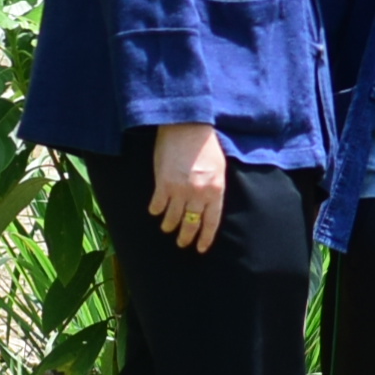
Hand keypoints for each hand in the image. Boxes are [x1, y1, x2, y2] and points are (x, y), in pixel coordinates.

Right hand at [144, 122, 226, 251]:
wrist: (187, 126)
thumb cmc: (206, 145)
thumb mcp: (219, 168)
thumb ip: (214, 187)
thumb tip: (209, 204)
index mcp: (216, 191)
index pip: (211, 222)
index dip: (205, 237)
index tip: (200, 248)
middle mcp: (199, 194)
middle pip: (191, 224)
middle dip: (186, 237)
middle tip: (182, 243)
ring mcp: (180, 190)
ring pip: (172, 218)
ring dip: (169, 225)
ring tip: (167, 228)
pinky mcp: (163, 184)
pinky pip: (157, 206)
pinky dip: (156, 210)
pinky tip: (155, 212)